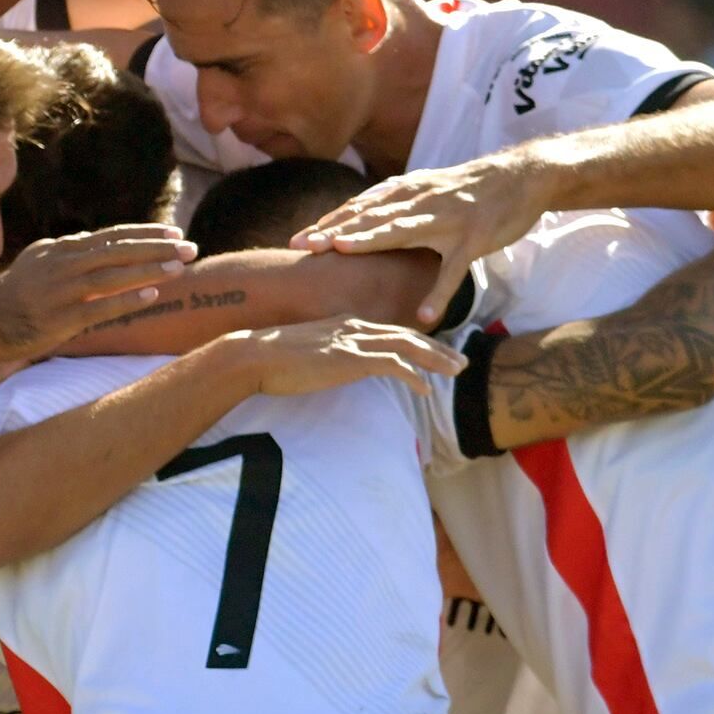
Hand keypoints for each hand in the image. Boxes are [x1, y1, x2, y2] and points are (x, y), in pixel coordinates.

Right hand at [0, 224, 193, 359]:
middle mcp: (62, 263)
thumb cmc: (14, 296)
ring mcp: (61, 290)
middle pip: (118, 250)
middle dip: (157, 247)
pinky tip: (152, 295)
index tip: (174, 231)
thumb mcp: (39, 263)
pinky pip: (99, 307)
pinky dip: (127, 300)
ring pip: (113, 275)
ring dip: (149, 269)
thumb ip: (71, 255)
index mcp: (60, 248)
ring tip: (181, 267)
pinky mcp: (59, 318)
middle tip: (190, 247)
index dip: (145, 233)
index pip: (111, 236)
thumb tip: (102, 248)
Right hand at [236, 317, 464, 396]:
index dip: (417, 342)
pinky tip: (424, 390)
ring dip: (436, 359)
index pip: (390, 331)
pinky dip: (413, 376)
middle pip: (407, 335)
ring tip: (456, 371)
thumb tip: (334, 369)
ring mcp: (353, 340)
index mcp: (345, 323)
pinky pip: (393, 365)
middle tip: (460, 361)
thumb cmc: (271, 360)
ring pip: (408, 346)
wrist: (253, 356)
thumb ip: (327, 355)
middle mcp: (353, 326)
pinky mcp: (350, 358)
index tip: (435, 353)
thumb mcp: (307, 352)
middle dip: (437, 348)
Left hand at [292, 152, 549, 327]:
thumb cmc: (466, 189)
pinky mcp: (474, 239)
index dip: (327, 223)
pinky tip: (423, 315)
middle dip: (335, 230)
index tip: (295, 240)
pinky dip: (439, 292)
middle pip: (370, 216)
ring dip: (373, 239)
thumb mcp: (424, 189)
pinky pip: (453, 270)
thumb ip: (391, 205)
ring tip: (344, 251)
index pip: (359, 208)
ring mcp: (447, 219)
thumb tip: (354, 217)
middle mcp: (420, 202)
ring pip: (404, 230)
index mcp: (406, 193)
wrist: (520, 177)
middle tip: (303, 244)